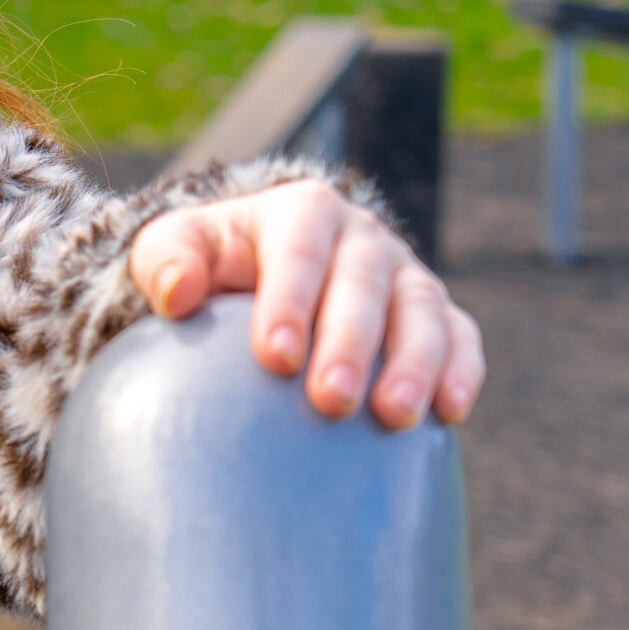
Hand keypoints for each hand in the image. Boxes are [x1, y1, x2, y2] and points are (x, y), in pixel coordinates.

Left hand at [129, 178, 483, 429]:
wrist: (258, 274)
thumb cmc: (210, 266)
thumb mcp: (174, 249)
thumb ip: (166, 261)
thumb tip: (176, 294)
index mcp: (302, 212)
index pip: (298, 253)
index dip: (288, 302)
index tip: (274, 357)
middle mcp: (362, 238)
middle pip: (363, 285)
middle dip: (349, 343)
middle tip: (330, 400)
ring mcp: (405, 274)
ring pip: (422, 311)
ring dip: (415, 363)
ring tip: (394, 417)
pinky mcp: (437, 313)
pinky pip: (460, 337)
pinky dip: (462, 371)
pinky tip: (450, 413)